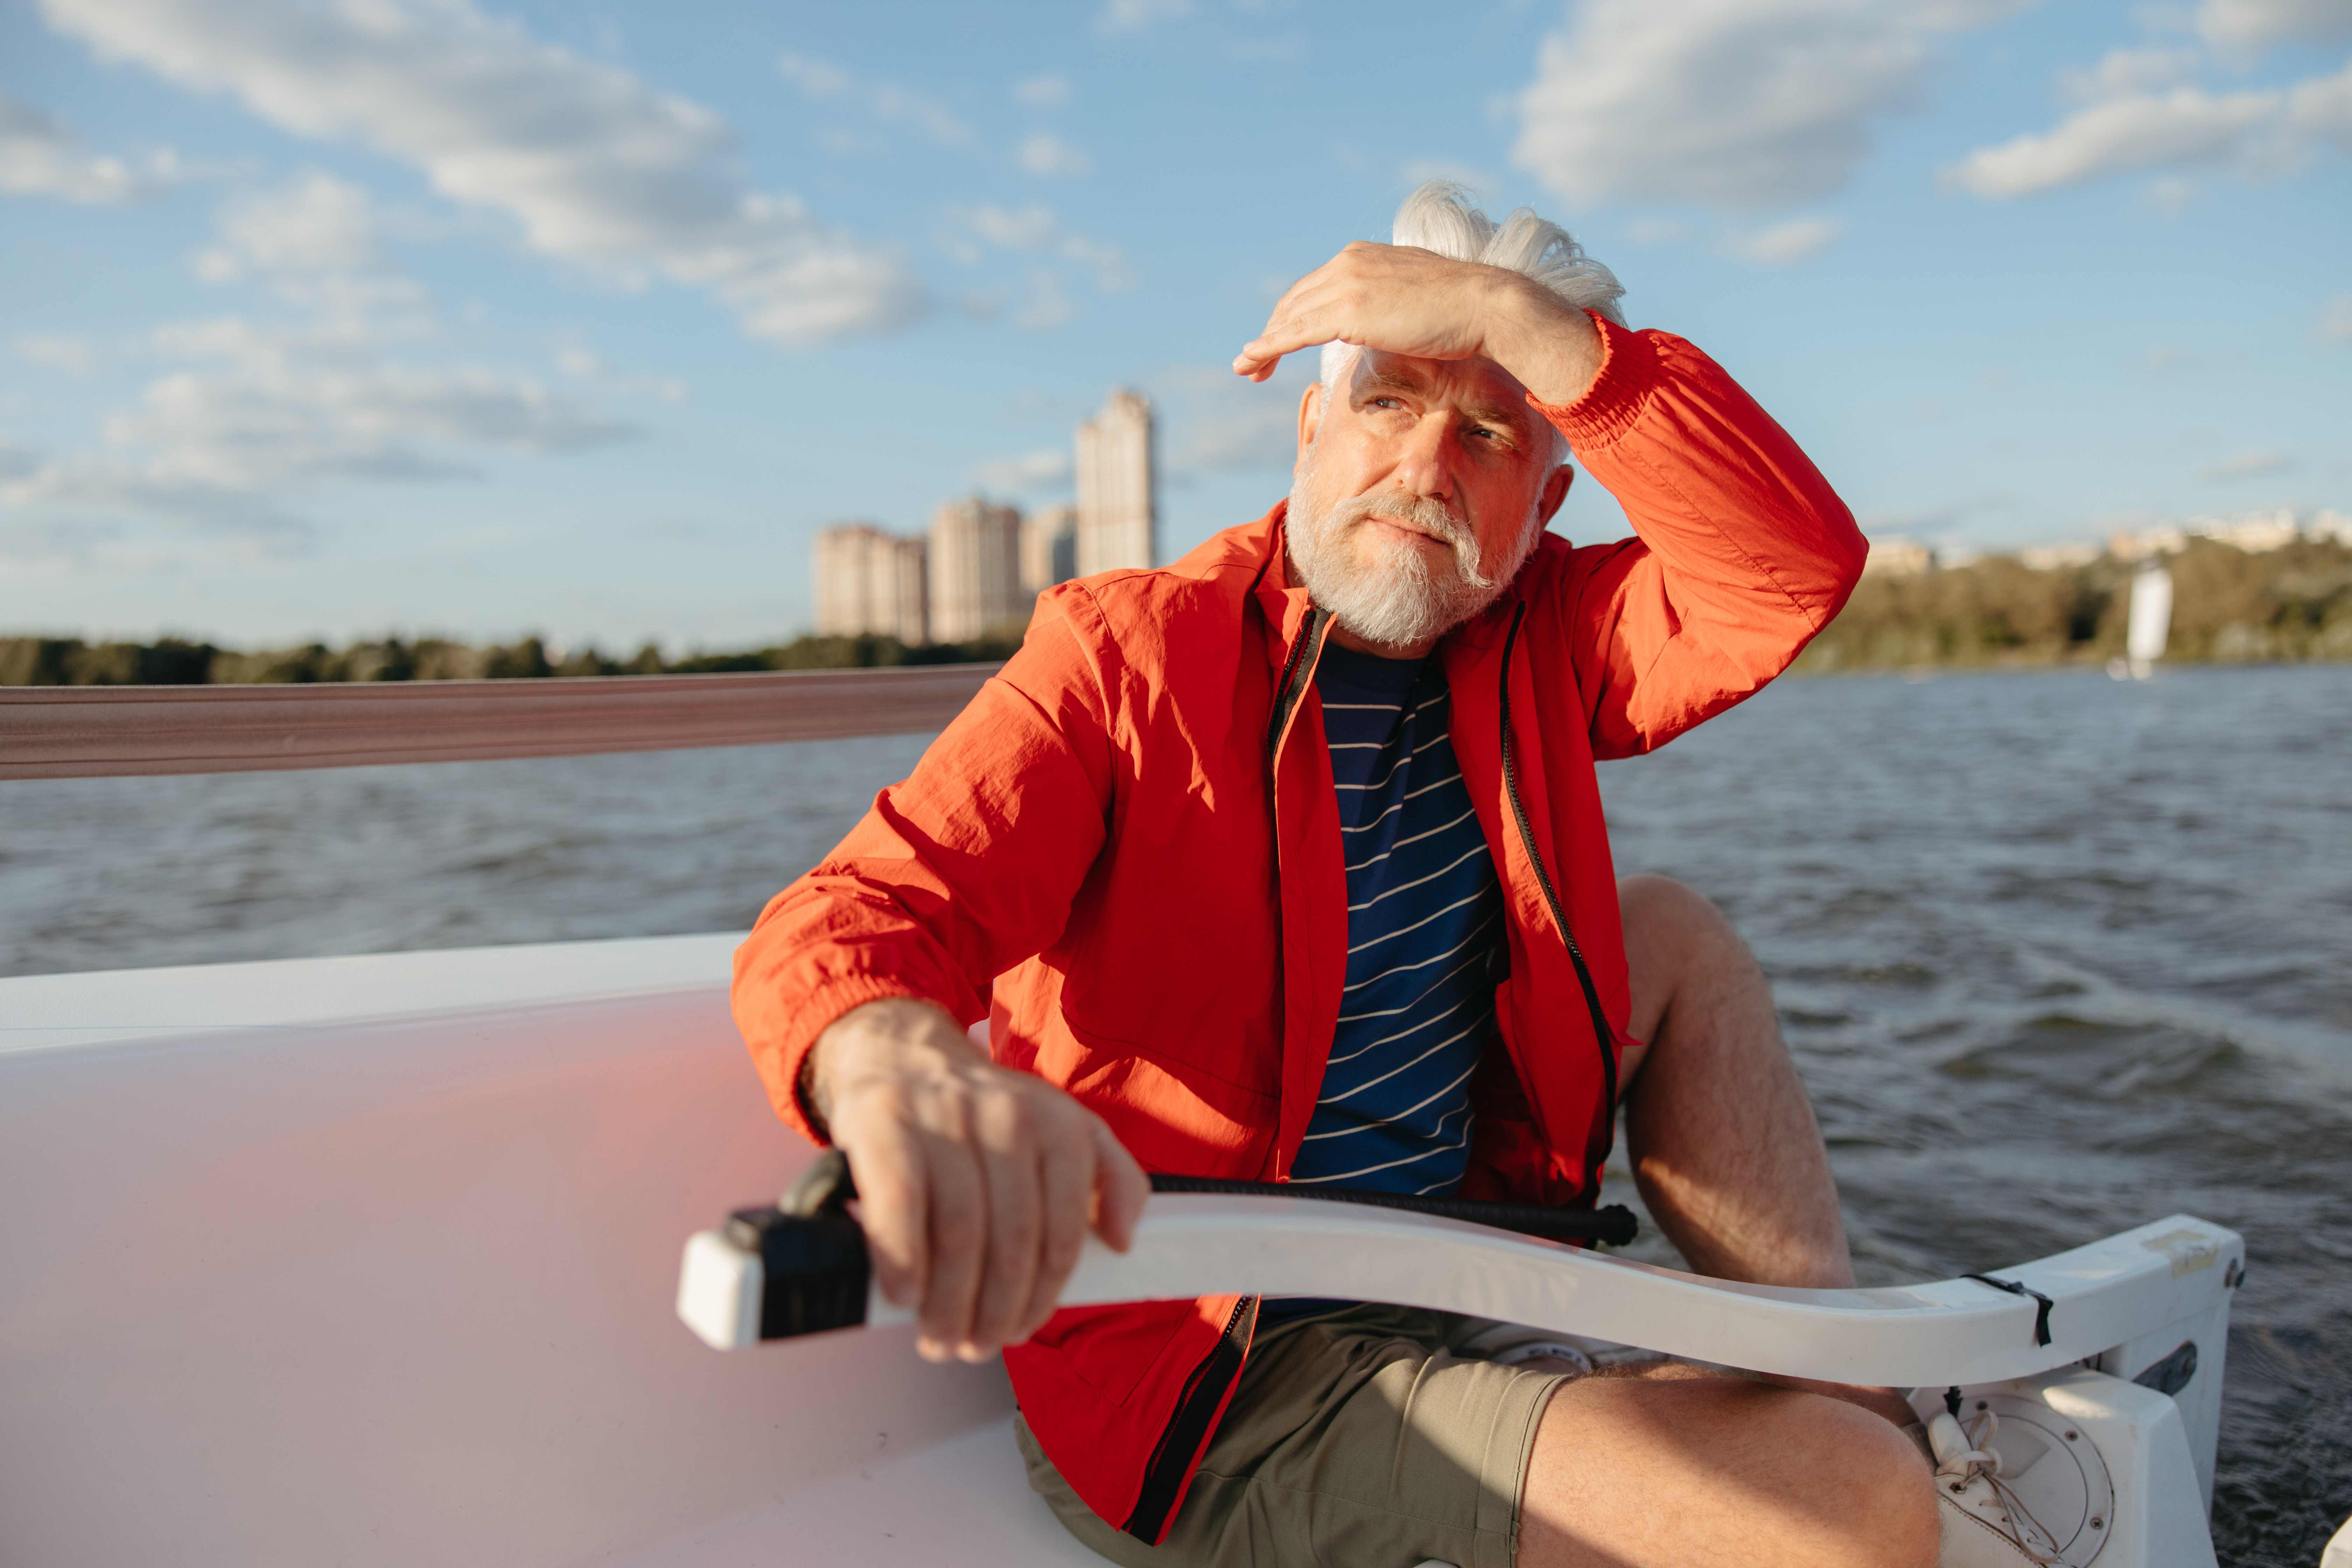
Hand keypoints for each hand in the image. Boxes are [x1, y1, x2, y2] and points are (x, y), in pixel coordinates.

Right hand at [806, 997, 1149, 1362]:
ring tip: (942, 1338)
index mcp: (1057, 1122)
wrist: (901, 1052)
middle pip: (1012, 1239)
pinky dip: (905, 1264)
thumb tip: (1124, 1241)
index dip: (1046, 1293)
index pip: (1065, 1228)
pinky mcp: (884, 1122)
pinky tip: (906, 1297)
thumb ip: (1111, 1178)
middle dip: (997, 1311)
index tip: (1024, 1327)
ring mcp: (943, 1116)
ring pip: (960, 1232)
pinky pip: (901, 1207)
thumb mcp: (1062, 1129)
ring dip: (950, 1304)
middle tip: (979, 1346)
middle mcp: (1006, 1114)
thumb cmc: (984, 1113)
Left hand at [1232, 241, 1603, 407]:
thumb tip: (1385, 321)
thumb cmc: (1461, 309)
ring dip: (1262, 344)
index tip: (1279, 338)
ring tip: (1245, 368)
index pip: (1314, 287)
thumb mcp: (1415, 297)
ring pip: (1289, 316)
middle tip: (1251, 361)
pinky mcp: (1348, 310)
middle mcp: (1348, 263)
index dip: (1292, 314)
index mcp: (1363, 256)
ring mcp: (1347, 284)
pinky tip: (1251, 362)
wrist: (1485, 306)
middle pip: (1294, 300)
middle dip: (1270, 330)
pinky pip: (1295, 331)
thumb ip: (1390, 302)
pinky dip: (1268, 347)